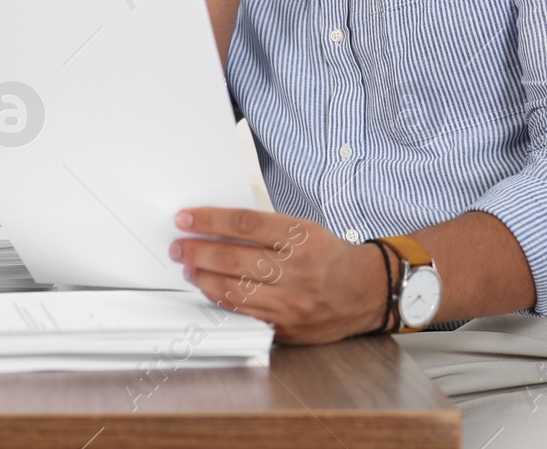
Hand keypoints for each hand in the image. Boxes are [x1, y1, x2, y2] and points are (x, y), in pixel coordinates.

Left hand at [169, 207, 388, 344]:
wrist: (367, 292)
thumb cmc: (331, 256)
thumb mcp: (306, 229)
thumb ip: (266, 229)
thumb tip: (219, 227)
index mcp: (303, 238)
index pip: (245, 224)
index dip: (210, 220)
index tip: (186, 218)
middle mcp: (297, 270)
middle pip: (234, 258)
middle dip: (198, 251)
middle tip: (178, 246)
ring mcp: (291, 302)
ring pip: (234, 289)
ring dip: (203, 277)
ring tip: (188, 267)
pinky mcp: (286, 326)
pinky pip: (244, 313)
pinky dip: (221, 299)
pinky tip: (209, 289)